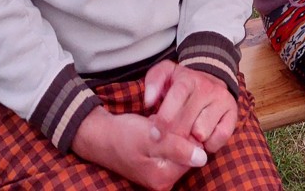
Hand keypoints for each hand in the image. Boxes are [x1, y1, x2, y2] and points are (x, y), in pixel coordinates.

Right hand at [72, 105, 206, 190]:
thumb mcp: (151, 138)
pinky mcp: (155, 168)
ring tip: (154, 126)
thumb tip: (203, 158)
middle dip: (178, 133)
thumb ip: (177, 148)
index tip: (167, 122)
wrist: (101, 136)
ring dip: (172, 133)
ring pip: (179, 149)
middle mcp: (163, 182)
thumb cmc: (124, 134)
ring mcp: (159, 176)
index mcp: (164, 177)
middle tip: (158, 124)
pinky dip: (165, 137)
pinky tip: (153, 130)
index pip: (193, 153)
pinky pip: (170, 150)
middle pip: (187, 152)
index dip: (184, 131)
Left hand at [145, 60, 237, 153]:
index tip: (154, 134)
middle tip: (167, 140)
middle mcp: (208, 87)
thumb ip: (153, 82)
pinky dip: (209, 144)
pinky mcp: (233, 114)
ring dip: (191, 140)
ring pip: (202, 132)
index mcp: (189, 78)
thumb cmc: (181, 83)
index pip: (177, 97)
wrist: (210, 78)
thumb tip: (148, 101)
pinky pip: (220, 137)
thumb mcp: (165, 75)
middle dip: (174, 135)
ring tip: (186, 135)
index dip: (165, 117)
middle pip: (188, 120)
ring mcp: (222, 100)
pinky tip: (202, 138)